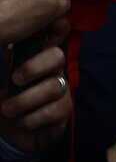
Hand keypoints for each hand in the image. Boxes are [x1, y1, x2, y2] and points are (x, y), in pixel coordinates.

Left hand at [0, 20, 71, 153]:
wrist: (8, 131)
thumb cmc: (3, 99)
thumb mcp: (1, 75)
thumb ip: (6, 57)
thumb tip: (13, 41)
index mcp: (35, 56)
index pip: (52, 36)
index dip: (53, 30)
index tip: (42, 33)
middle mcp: (51, 70)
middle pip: (57, 56)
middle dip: (34, 67)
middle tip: (14, 79)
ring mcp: (61, 89)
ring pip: (55, 86)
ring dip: (24, 101)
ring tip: (7, 110)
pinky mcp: (64, 110)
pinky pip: (57, 109)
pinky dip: (33, 119)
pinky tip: (22, 122)